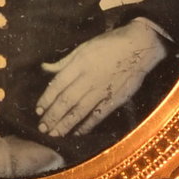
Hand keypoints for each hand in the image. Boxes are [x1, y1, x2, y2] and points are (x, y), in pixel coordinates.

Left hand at [36, 19, 166, 136]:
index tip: (38, 110)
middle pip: (67, 100)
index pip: (58, 84)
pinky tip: (76, 133)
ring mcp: (103, 90)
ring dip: (66, 124)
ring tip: (54, 134)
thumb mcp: (84, 47)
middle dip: (53, 116)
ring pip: (81, 110)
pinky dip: (87, 125)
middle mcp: (89, 78)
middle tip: (42, 127)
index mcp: (80, 64)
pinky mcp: (116, 98)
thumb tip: (44, 68)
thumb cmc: (109, 44)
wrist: (140, 46)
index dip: (46, 99)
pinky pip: (99, 115)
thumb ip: (64, 62)